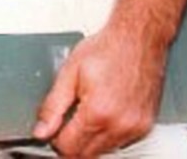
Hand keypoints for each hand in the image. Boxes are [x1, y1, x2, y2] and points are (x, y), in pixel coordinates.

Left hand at [31, 22, 167, 156]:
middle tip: (64, 123)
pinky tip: (101, 115)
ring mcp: (135, 128)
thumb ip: (53, 106)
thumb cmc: (107, 49)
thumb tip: (41, 130)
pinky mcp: (145, 127)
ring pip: (103, 151)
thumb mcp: (69, 73)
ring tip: (83, 114)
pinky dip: (106, 136)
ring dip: (89, 141)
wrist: (139, 39)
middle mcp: (120, 126)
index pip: (69, 148)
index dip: (54, 140)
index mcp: (98, 113)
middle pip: (86, 154)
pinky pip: (120, 144)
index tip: (51, 129)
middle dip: (70, 143)